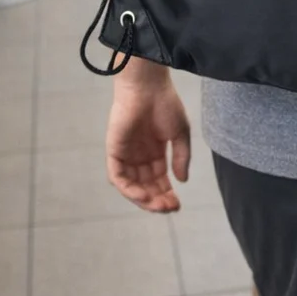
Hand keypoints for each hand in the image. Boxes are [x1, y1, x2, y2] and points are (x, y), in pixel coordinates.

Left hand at [106, 65, 190, 212]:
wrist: (148, 87)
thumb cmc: (166, 104)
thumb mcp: (180, 133)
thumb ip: (181, 156)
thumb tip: (182, 180)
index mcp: (155, 151)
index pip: (159, 179)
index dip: (167, 193)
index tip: (178, 205)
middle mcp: (139, 156)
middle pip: (146, 186)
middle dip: (157, 199)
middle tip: (170, 208)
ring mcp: (126, 155)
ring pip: (132, 186)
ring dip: (144, 198)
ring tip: (158, 205)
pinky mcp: (114, 152)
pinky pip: (118, 177)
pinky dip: (129, 189)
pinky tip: (143, 195)